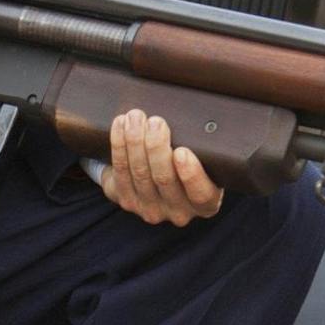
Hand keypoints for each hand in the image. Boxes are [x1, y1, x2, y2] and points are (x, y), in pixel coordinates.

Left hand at [100, 108, 224, 224]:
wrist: (159, 179)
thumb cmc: (189, 162)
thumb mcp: (206, 161)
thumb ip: (204, 148)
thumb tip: (194, 111)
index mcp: (205, 204)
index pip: (201, 195)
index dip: (191, 175)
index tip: (182, 151)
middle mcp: (178, 212)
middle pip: (164, 179)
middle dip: (156, 146)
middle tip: (155, 121)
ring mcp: (150, 209)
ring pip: (139, 173)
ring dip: (134, 141)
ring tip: (135, 117)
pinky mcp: (127, 200)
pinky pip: (120, 171)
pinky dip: (119, 145)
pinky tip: (120, 125)